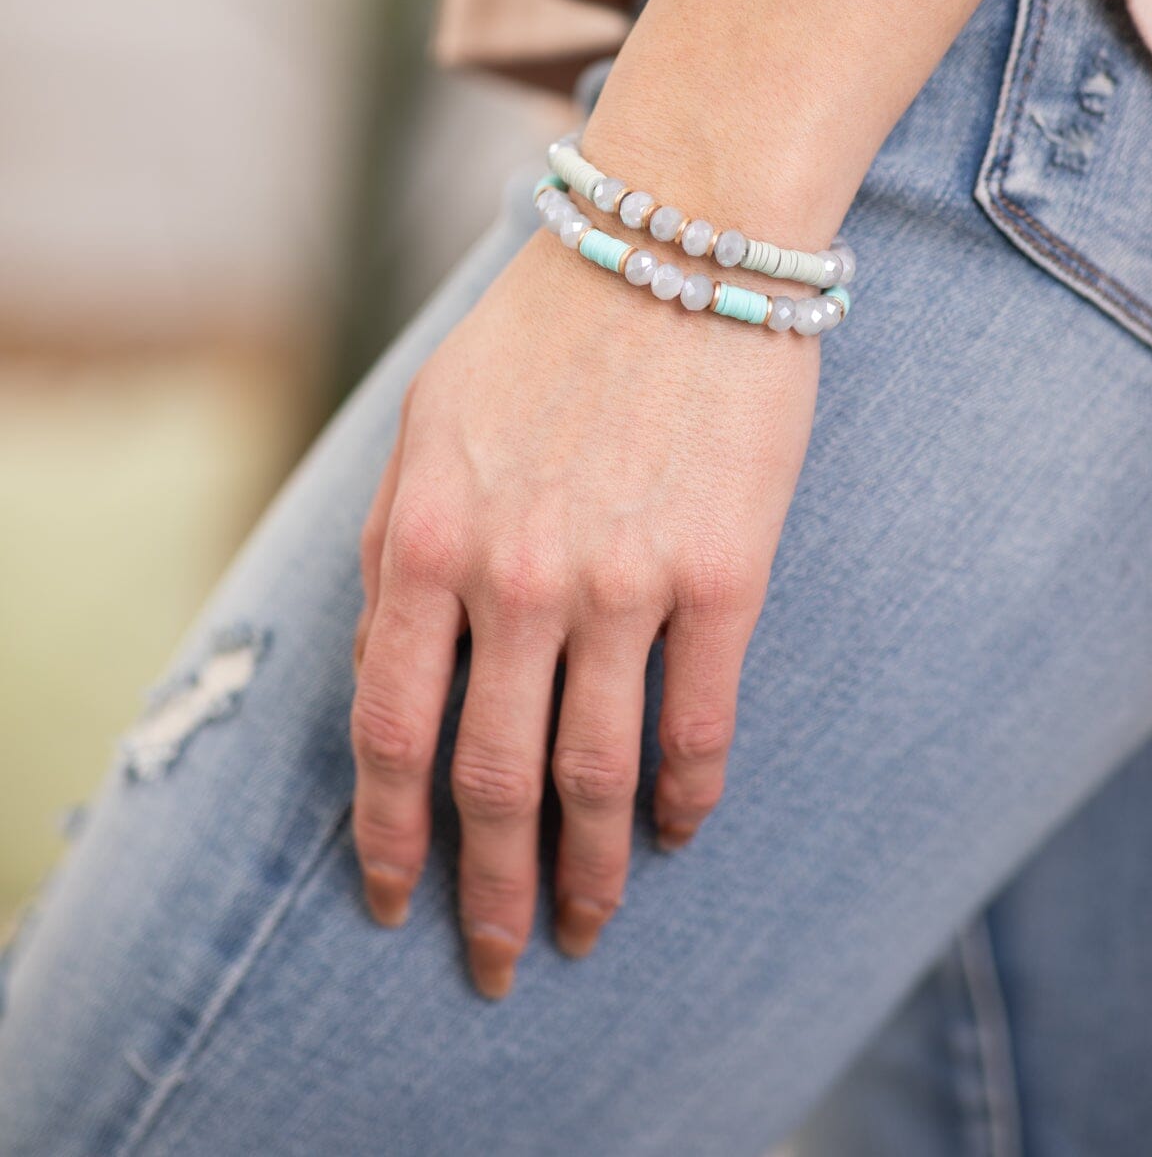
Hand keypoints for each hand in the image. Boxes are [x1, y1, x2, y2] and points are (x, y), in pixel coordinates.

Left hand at [352, 0, 1003, 996]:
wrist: (682, 234)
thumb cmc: (547, 327)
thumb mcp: (430, 422)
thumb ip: (400, 544)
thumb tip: (393, 662)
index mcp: (423, 538)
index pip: (388, 733)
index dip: (389, 837)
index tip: (394, 899)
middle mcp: (514, 579)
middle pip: (493, 783)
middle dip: (492, 891)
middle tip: (502, 958)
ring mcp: (622, 581)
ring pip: (597, 776)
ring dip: (592, 869)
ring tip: (590, 919)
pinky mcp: (722, 572)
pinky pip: (698, 725)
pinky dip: (683, 796)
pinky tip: (677, 828)